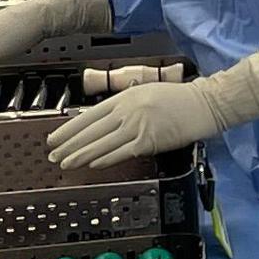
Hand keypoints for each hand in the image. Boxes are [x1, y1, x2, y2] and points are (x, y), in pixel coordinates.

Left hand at [47, 56, 258, 169]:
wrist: (205, 103)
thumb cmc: (179, 98)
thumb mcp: (146, 93)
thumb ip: (124, 107)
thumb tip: (103, 123)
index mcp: (124, 97)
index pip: (88, 115)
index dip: (69, 129)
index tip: (54, 138)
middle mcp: (126, 111)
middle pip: (90, 130)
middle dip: (68, 144)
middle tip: (52, 154)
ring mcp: (137, 126)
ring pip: (101, 143)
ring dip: (81, 155)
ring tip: (65, 163)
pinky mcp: (149, 141)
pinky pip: (120, 152)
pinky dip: (104, 158)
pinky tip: (91, 164)